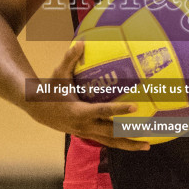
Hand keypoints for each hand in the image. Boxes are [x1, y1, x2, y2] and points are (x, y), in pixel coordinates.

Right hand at [26, 40, 147, 150]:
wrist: (38, 110)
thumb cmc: (50, 89)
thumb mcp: (58, 74)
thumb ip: (70, 59)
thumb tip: (81, 42)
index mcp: (79, 111)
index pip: (102, 111)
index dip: (119, 110)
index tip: (136, 107)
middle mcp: (84, 125)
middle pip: (111, 133)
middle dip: (130, 134)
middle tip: (150, 133)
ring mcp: (86, 133)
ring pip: (110, 142)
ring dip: (129, 144)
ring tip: (147, 146)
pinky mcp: (87, 135)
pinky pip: (106, 141)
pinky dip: (120, 142)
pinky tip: (134, 140)